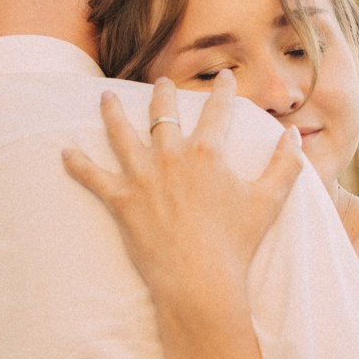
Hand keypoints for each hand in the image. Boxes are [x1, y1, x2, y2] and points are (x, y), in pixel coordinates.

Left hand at [61, 73, 306, 305]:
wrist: (200, 281)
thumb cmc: (236, 244)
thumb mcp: (269, 201)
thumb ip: (285, 165)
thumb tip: (295, 135)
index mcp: (207, 152)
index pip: (217, 111)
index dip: (223, 91)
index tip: (224, 77)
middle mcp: (171, 157)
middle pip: (162, 115)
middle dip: (162, 95)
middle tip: (160, 83)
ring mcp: (143, 177)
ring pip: (121, 134)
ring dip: (112, 113)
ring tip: (105, 98)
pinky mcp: (121, 201)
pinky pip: (93, 177)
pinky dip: (77, 164)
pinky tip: (64, 152)